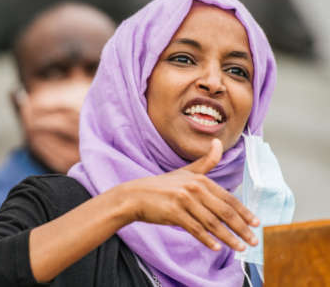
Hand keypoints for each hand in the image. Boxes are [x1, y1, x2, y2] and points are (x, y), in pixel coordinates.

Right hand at [120, 139, 259, 251]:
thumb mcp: (185, 172)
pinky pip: (195, 229)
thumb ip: (205, 161)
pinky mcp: (174, 213)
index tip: (255, 224)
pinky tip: (216, 248)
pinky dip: (207, 240)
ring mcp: (184, 200)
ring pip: (212, 223)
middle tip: (254, 240)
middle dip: (242, 228)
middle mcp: (195, 188)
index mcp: (200, 180)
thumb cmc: (162, 186)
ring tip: (240, 248)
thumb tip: (218, 143)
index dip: (244, 212)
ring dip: (228, 238)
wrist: (136, 195)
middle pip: (224, 212)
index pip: (228, 199)